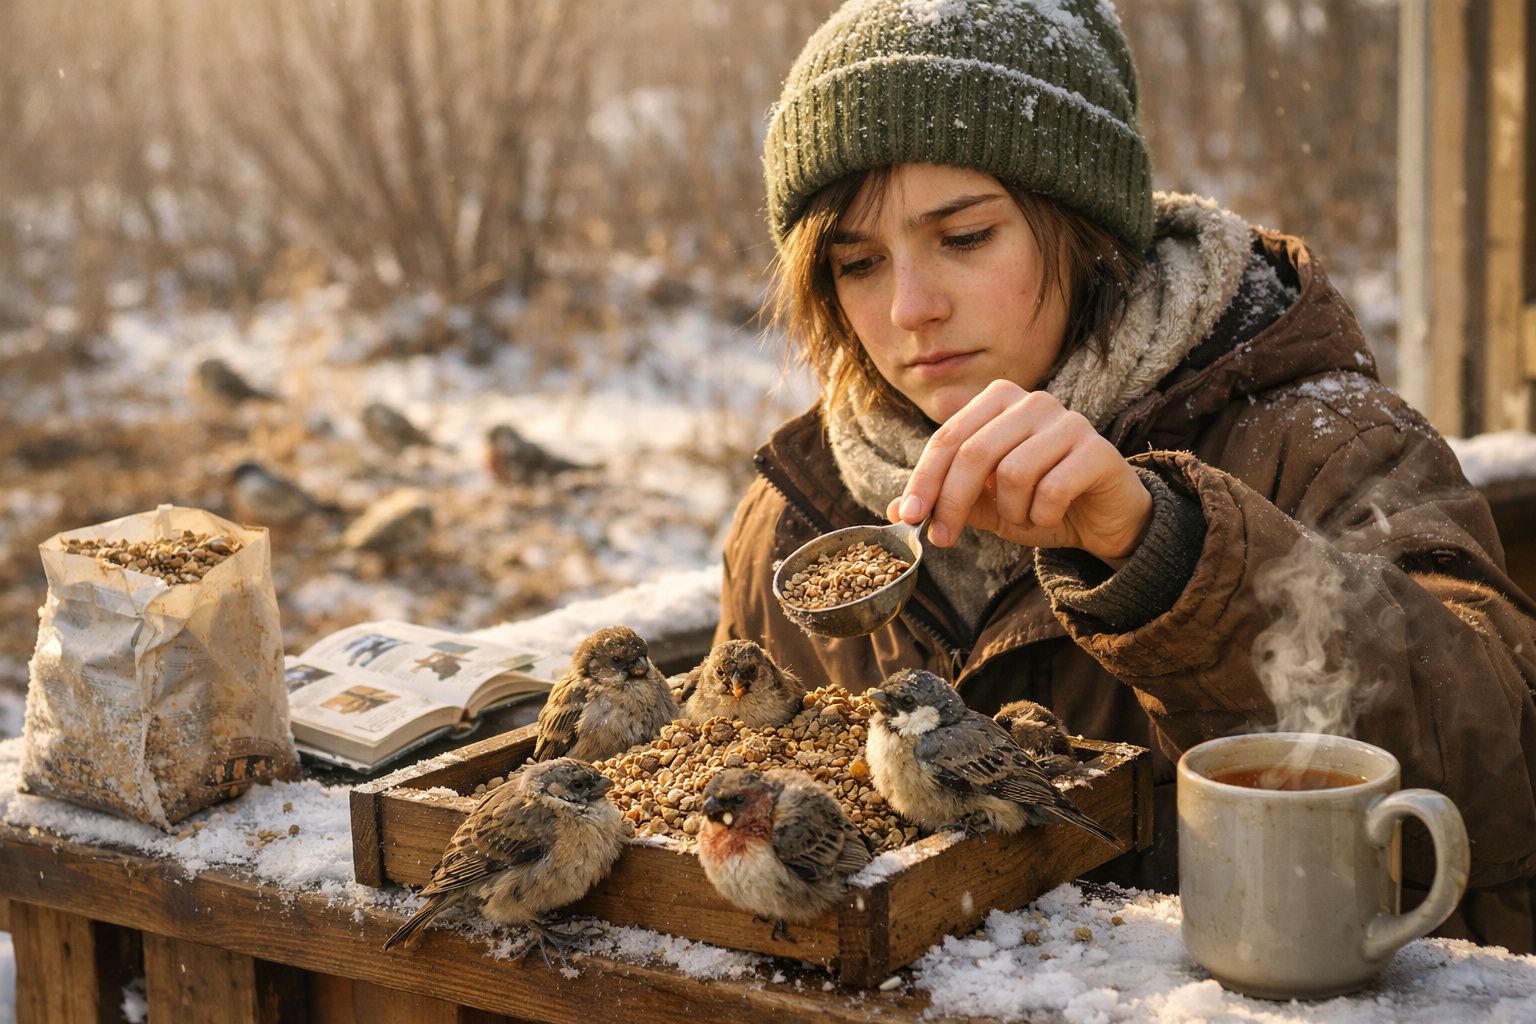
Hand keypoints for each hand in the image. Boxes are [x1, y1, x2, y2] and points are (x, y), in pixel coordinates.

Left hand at [886, 381, 1152, 565]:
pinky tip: (1050, 515)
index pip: (948, 438)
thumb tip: (895, 508)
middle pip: (974, 453)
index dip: (924, 480)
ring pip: (1013, 473)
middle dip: (952, 502)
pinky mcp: (1098, 450)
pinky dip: (1041, 515)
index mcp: (1000, 401)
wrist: (1102, 518)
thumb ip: (945, 501)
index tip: (908, 516)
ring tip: (1024, 517)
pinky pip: (1051, 489)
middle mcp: (1034, 401)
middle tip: (943, 539)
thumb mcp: (985, 504)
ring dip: (1011, 511)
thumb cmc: (1039, 502)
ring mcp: (1069, 421)